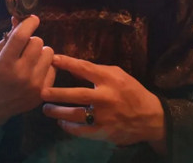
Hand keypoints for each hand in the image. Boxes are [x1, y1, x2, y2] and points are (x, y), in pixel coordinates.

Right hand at [0, 15, 55, 125]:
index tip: (32, 19)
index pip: (21, 36)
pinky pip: (53, 67)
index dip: (29, 23)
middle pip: (38, 42)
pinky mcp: (43, 92)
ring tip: (30, 59)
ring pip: (49, 53)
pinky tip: (35, 71)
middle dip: (32, 40)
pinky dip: (45, 66)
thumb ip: (8, 36)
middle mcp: (21, 74)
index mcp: (4, 63)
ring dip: (40, 52)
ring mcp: (34, 84)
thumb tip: (20, 18)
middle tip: (25, 47)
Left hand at [41, 55, 165, 151]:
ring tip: (46, 109)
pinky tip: (62, 122)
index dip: (68, 63)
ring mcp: (105, 116)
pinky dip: (69, 127)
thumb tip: (72, 68)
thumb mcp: (118, 75)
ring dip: (59, 112)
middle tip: (42, 92)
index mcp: (110, 79)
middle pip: (78, 95)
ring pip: (77, 115)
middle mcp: (106, 97)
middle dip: (58, 93)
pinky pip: (82, 131)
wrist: (150, 117)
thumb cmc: (131, 91)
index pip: (85, 68)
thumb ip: (96, 72)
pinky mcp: (104, 132)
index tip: (53, 59)